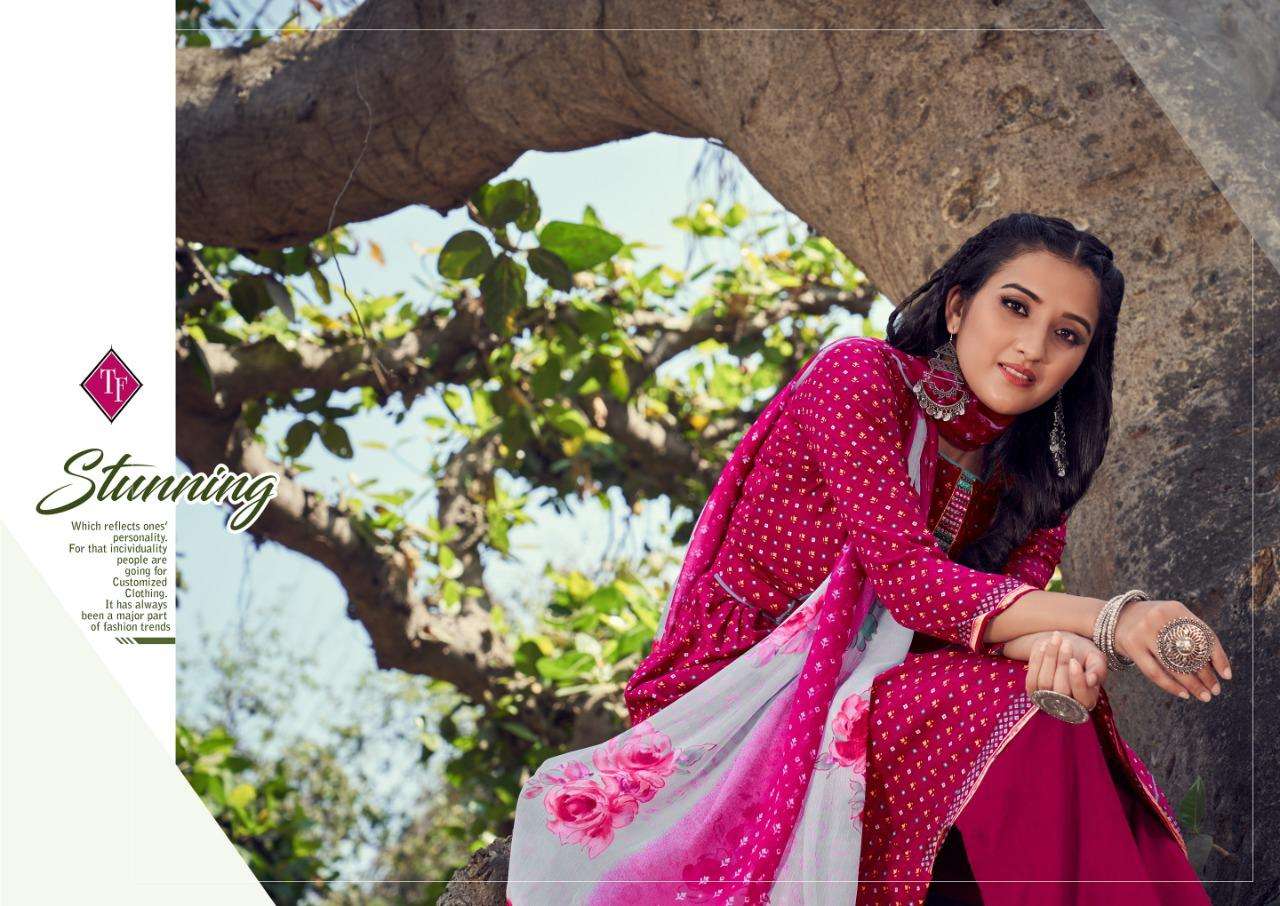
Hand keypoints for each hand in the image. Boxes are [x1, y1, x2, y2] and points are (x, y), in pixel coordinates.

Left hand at [1005, 630, 1107, 690]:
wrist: (1064, 645)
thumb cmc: (1084, 655)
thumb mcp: (1096, 660)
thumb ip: (1098, 670)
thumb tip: (1091, 681)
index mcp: (1087, 700)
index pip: (1083, 697)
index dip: (1077, 681)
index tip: (1074, 661)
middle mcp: (1067, 705)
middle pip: (1061, 689)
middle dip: (1062, 664)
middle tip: (1066, 643)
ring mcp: (1048, 699)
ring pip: (1044, 683)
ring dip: (1049, 658)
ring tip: (1056, 638)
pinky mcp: (1033, 691)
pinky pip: (1031, 680)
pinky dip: (1036, 661)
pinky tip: (1043, 645)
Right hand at [1113, 598, 1231, 701]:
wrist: (1115, 617)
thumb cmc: (1153, 623)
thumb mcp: (1171, 619)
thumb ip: (1191, 635)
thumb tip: (1218, 668)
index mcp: (1176, 609)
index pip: (1204, 636)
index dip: (1218, 658)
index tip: (1226, 676)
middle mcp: (1160, 617)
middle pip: (1190, 652)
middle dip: (1206, 675)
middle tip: (1215, 690)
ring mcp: (1144, 631)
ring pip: (1174, 665)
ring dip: (1192, 684)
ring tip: (1204, 696)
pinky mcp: (1131, 645)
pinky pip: (1155, 671)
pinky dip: (1171, 686)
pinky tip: (1183, 694)